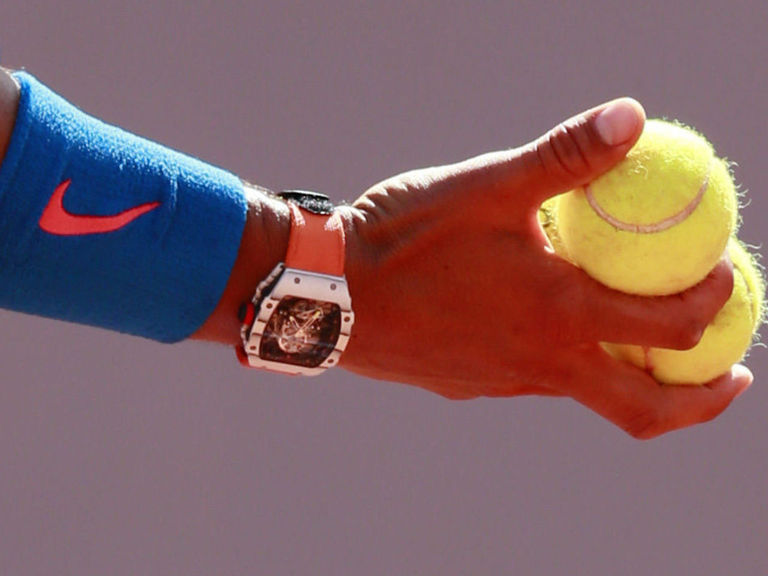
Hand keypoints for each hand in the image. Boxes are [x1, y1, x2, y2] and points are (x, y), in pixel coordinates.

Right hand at [338, 98, 750, 438]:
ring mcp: (504, 384)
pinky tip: (539, 321)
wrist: (327, 293)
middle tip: (728, 373)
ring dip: (628, 374)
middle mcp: (541, 366)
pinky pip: (531, 381)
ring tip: (637, 337)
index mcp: (560, 317)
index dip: (716, 306)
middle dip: (700, 400)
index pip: (673, 329)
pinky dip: (563, 361)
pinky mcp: (470, 386)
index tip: (726, 280)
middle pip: (645, 411)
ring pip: (584, 393)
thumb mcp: (489, 186)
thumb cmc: (406, 239)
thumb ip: (565, 156)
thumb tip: (632, 118)